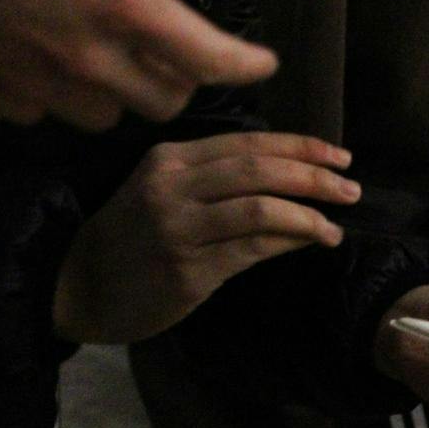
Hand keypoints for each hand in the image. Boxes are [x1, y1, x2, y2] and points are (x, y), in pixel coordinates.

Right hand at [0, 0, 278, 129]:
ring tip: (105, 47)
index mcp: (125, 7)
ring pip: (104, 115)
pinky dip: (53, 91)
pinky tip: (43, 52)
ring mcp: (31, 80)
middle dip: (181, 77)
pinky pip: (40, 112)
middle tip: (173, 44)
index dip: (247, 65)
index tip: (259, 61)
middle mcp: (85, 59)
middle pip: (164, 100)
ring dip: (117, 89)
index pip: (212, 63)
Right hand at [54, 133, 357, 342]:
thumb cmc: (132, 238)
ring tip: (334, 225)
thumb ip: (219, 178)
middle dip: (314, 177)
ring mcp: (178, 227)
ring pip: (260, 208)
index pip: (248, 142)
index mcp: (170, 158)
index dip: (300, 146)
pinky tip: (311, 242)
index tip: (339, 156)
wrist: (77, 286)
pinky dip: (289, 241)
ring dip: (309, 214)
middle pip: (259, 170)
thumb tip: (294, 177)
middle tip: (351, 189)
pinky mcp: (187, 268)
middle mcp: (172, 186)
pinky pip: (252, 248)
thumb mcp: (165, 191)